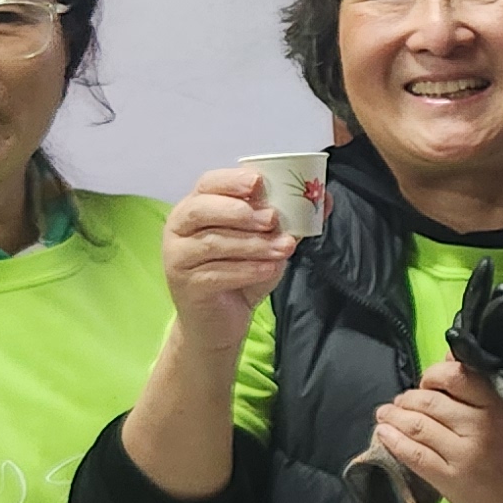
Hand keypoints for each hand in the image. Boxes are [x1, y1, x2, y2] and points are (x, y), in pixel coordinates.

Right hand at [161, 165, 293, 356]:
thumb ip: (289, 220)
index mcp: (196, 207)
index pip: (208, 184)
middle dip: (241, 213)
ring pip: (213, 243)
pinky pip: (216, 273)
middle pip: (202, 210)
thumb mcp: (267, 243)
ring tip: (284, 248)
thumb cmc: (240, 273)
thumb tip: (324, 197)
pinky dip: (246, 270)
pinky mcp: (186, 286)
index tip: (259, 184)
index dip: (232, 181)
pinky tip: (270, 269)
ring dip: (253, 244)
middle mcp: (179, 229)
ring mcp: (178, 257)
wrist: (220, 321)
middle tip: (273, 218)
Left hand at [376, 359, 502, 502]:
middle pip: (429, 402)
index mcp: (496, 405)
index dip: (433, 375)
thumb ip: (480, 384)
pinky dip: (394, 442)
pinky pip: (414, 456)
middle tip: (401, 401)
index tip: (428, 382)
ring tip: (385, 414)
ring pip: (417, 427)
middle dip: (408, 398)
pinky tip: (384, 434)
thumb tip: (450, 354)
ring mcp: (463, 454)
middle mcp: (479, 427)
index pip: (455, 376)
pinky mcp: (450, 480)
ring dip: (394, 417)